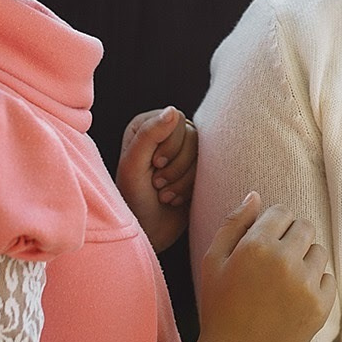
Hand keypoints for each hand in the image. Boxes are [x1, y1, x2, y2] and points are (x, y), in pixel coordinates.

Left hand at [117, 106, 195, 251]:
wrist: (145, 230)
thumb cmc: (132, 199)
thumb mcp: (134, 165)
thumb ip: (149, 135)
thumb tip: (173, 111)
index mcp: (145, 126)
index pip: (175, 120)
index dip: (170, 145)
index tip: (155, 165)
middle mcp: (164, 135)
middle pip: (192, 136)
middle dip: (177, 165)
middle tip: (158, 184)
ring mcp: (182, 152)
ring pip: (202, 153)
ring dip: (183, 179)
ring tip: (165, 194)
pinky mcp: (195, 170)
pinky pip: (209, 169)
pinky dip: (191, 186)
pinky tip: (175, 198)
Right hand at [176, 194, 334, 341]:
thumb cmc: (218, 310)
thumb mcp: (212, 262)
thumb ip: (234, 224)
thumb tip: (255, 195)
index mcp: (256, 245)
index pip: (281, 212)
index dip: (272, 225)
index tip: (263, 244)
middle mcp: (285, 260)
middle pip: (305, 227)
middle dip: (291, 238)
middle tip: (275, 262)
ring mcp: (307, 284)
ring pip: (319, 252)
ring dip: (305, 260)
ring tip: (283, 282)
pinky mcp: (321, 307)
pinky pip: (328, 279)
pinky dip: (316, 284)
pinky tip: (294, 299)